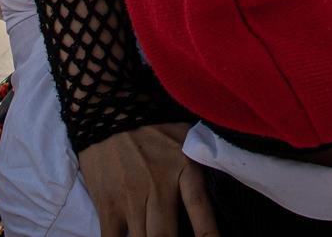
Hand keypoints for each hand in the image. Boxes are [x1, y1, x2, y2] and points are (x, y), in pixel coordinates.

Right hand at [76, 123, 215, 236]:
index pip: (200, 210)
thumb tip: (225, 185)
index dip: (209, 236)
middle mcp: (158, 186)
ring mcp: (130, 197)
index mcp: (184, 168)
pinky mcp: (107, 203)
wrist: (107, 107)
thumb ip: (201, 165)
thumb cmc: (153, 124)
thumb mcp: (186, 137)